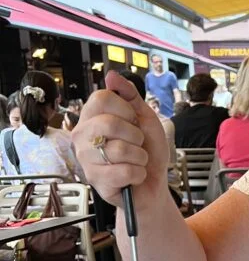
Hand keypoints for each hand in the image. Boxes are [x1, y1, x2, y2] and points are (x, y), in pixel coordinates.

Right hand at [70, 71, 168, 206]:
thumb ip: (130, 96)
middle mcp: (83, 136)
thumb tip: (111, 75)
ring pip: (119, 149)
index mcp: (92, 118)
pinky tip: (134, 176)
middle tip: (137, 144)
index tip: (134, 121)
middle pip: (108, 123)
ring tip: (136, 161)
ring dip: (140, 157)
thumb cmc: (147, 152)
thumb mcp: (145, 118)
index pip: (101, 98)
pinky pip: (124, 171)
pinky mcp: (95, 180)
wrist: (154, 185)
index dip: (126, 109)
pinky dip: (138, 174)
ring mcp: (86, 159)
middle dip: (135, 135)